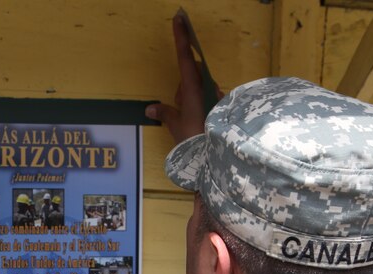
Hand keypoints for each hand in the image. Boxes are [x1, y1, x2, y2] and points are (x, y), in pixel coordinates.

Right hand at [145, 14, 208, 143]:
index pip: (184, 57)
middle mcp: (206, 87)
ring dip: (191, 99)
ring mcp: (215, 94)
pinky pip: (206, 98)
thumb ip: (165, 114)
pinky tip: (201, 122)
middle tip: (180, 107)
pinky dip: (200, 106)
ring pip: (198, 88)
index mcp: (192, 88)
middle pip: (191, 75)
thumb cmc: (195, 139)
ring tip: (191, 120)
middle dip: (182, 87)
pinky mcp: (220, 104)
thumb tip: (151, 108)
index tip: (180, 19)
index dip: (181, 37)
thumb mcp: (176, 126)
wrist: (217, 154)